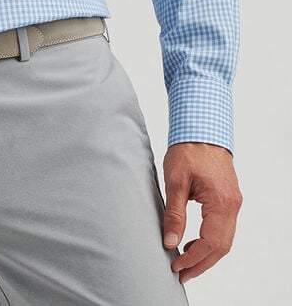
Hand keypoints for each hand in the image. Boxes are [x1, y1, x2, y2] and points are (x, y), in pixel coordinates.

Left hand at [162, 141, 241, 283]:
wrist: (201, 129)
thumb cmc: (188, 149)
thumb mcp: (175, 180)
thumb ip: (174, 213)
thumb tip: (170, 241)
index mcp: (221, 202)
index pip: (211, 242)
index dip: (194, 259)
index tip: (177, 267)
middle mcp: (232, 205)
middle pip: (221, 246)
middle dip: (201, 263)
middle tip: (181, 273)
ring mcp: (233, 202)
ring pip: (224, 239)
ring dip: (206, 254)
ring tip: (185, 261)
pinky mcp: (228, 199)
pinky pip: (223, 228)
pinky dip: (210, 241)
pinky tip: (193, 243)